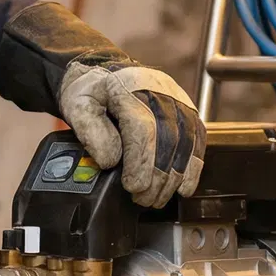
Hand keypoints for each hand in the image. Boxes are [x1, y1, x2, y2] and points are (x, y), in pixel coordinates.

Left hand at [58, 61, 205, 207]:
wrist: (108, 76)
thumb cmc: (93, 93)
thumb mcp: (78, 106)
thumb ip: (90, 132)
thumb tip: (110, 160)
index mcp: (127, 86)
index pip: (143, 127)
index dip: (141, 162)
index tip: (133, 186)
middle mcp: (158, 90)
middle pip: (168, 138)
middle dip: (157, 176)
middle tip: (142, 199)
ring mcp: (177, 99)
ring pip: (186, 142)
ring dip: (174, 177)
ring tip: (157, 198)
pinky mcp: (188, 111)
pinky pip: (197, 140)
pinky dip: (192, 167)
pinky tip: (183, 187)